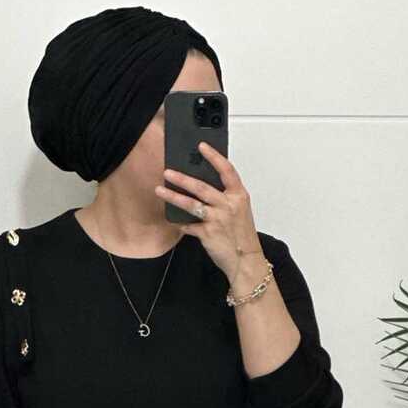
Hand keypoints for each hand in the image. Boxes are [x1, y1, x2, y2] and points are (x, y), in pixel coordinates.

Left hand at [155, 142, 265, 292]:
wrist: (246, 262)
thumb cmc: (243, 236)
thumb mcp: (240, 211)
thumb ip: (225, 197)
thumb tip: (202, 185)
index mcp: (239, 197)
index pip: (227, 171)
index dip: (214, 157)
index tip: (202, 146)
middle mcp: (228, 206)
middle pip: (202, 187)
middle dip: (182, 178)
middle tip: (168, 171)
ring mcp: (218, 220)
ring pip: (191, 204)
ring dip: (173, 196)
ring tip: (160, 190)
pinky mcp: (208, 234)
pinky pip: (189, 226)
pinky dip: (181, 224)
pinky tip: (175, 221)